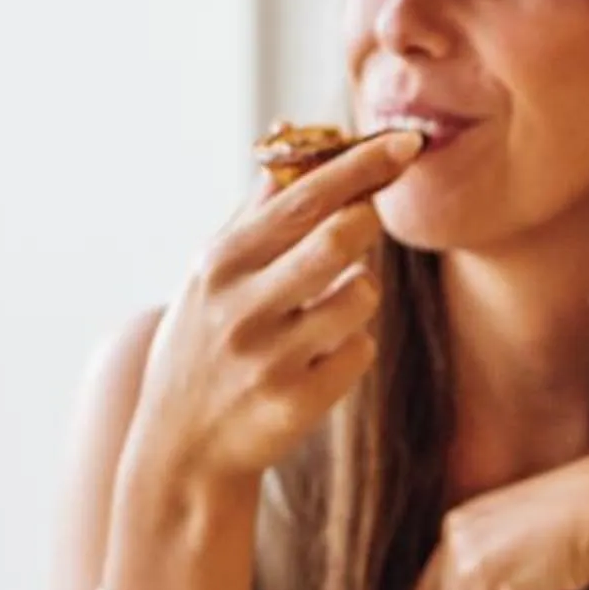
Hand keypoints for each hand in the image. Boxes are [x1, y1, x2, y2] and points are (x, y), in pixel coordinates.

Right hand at [121, 130, 422, 494]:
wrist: (181, 451)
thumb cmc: (204, 346)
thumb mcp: (210, 276)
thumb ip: (254, 211)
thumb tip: (287, 138)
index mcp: (220, 263)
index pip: (303, 196)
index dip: (361, 165)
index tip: (407, 141)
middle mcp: (241, 306)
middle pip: (342, 236)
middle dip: (368, 222)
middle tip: (364, 225)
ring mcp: (269, 357)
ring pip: (363, 294)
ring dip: (359, 293)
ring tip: (326, 308)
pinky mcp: (297, 401)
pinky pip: (361, 350)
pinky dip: (351, 348)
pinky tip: (317, 361)